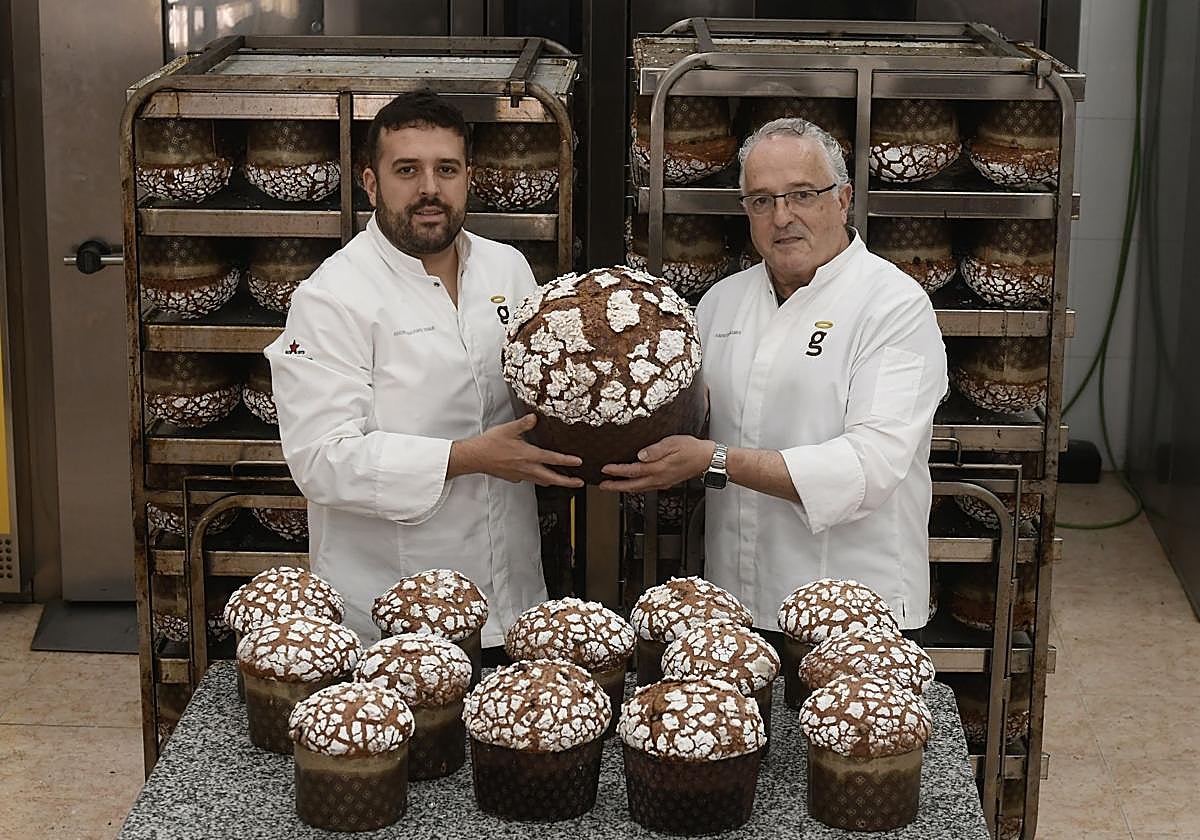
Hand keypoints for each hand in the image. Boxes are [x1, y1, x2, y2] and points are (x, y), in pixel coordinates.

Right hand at [451, 414, 582, 487]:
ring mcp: (520, 475)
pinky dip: (538, 479)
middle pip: (551, 478)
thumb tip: (535, 417)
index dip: (567, 461)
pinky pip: (530, 480)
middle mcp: (526, 468)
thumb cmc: (490, 444)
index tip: (578, 463)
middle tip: (578, 483)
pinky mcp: (513, 478)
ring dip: (554, 482)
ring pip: (541, 481)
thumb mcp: (508, 429)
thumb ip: (523, 424)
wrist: (475, 457)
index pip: (552, 459)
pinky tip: (537, 475)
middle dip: (567, 481)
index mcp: (528, 455)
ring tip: (563, 482)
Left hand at [597, 436, 714, 492]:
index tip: (605, 469)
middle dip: (616, 486)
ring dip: (624, 488)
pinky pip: (646, 488)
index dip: (617, 471)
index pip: (632, 470)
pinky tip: (633, 485)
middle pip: (632, 485)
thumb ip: (656, 449)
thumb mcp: (673, 443)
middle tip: (603, 485)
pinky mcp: (666, 482)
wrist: (707, 459)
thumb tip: (640, 454)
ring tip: (613, 486)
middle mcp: (659, 478)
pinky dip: (636, 488)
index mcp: (658, 468)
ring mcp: (662, 482)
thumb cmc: (692, 449)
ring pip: (639, 488)